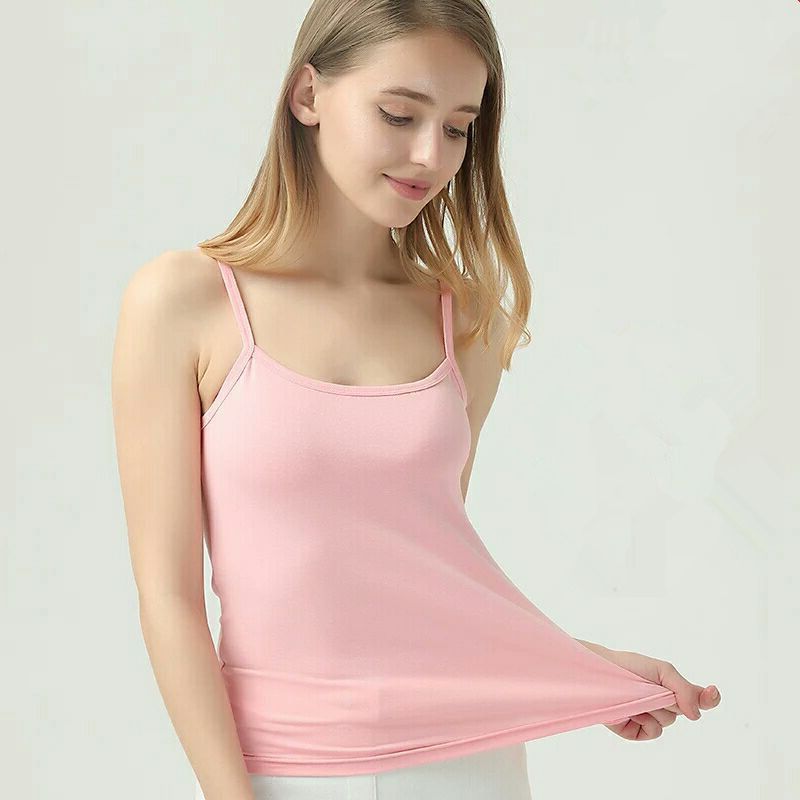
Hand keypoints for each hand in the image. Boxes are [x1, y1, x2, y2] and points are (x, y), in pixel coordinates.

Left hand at [598, 649, 720, 739]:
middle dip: (672, 698)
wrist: (601, 674)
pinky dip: (645, 721)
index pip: (699, 698)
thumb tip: (697, 715)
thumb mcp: (662, 670)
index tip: (713, 693)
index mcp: (673, 689)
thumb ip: (684, 689)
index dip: (710, 698)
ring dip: (654, 707)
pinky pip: (653, 732)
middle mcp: (665, 705)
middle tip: (652, 686)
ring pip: (668, 721)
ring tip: (636, 695)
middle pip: (686, 710)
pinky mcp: (638, 731)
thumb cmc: (631, 667)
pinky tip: (631, 710)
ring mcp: (652, 718)